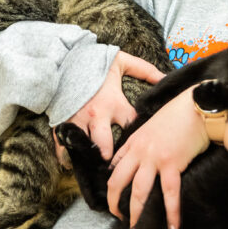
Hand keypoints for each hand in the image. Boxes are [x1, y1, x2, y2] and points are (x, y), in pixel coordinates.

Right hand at [52, 51, 164, 166]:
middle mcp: (96, 116)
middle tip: (115, 165)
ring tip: (96, 168)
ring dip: (90, 158)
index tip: (144, 142)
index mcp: (113, 103)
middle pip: (106, 144)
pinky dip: (68, 156)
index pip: (131, 124)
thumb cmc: (93, 62)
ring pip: (85, 148)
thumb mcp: (120, 62)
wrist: (61, 59)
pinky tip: (73, 163)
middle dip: (111, 155)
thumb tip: (166, 77)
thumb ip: (144, 69)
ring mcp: (77, 122)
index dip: (138, 134)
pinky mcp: (62, 123)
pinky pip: (63, 146)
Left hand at [106, 86, 209, 228]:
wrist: (197, 107)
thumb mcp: (153, 125)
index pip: (115, 167)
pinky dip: (171, 213)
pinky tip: (173, 226)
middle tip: (119, 219)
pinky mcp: (172, 164)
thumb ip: (143, 142)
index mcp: (134, 142)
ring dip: (137, 214)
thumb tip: (139, 158)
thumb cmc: (179, 114)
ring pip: (139, 192)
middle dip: (115, 204)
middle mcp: (139, 151)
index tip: (115, 199)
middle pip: (118, 182)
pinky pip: (169, 194)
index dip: (112, 185)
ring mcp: (154, 158)